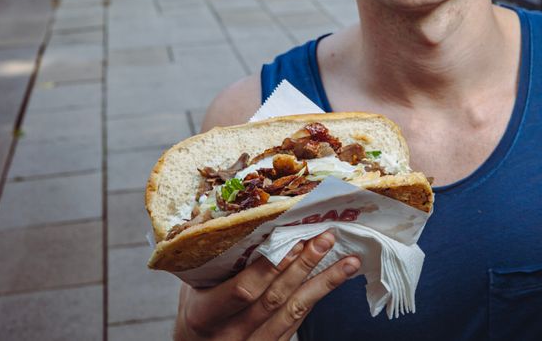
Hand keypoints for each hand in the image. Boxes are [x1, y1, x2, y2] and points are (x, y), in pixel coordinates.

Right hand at [175, 231, 359, 339]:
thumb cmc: (196, 309)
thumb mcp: (193, 288)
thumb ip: (213, 262)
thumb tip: (237, 214)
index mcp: (205, 314)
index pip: (242, 290)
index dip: (269, 266)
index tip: (292, 240)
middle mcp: (231, 333)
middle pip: (274, 298)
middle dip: (303, 265)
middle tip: (326, 238)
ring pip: (294, 311)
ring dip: (324, 282)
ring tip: (348, 260)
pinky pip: (299, 321)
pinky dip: (319, 296)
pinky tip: (337, 278)